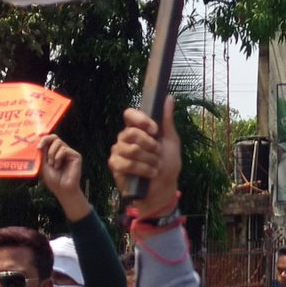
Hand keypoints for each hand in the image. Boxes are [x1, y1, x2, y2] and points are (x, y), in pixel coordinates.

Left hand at [37, 134, 89, 221]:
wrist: (62, 189)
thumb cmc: (54, 180)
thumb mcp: (44, 164)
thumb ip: (43, 152)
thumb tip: (40, 141)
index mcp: (55, 153)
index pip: (50, 140)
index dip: (44, 139)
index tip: (37, 145)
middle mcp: (63, 151)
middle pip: (55, 137)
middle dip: (46, 141)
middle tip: (39, 148)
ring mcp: (70, 153)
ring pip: (59, 143)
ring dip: (51, 154)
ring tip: (53, 165)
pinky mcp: (76, 156)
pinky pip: (64, 149)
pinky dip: (58, 157)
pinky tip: (58, 166)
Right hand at [108, 99, 180, 215]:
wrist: (164, 189)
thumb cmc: (168, 164)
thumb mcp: (171, 140)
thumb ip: (167, 120)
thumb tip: (168, 97)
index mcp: (137, 129)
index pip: (129, 114)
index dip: (140, 120)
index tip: (154, 130)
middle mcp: (125, 138)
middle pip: (131, 133)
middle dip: (150, 145)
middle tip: (158, 154)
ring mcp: (118, 151)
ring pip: (131, 150)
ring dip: (149, 160)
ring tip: (155, 166)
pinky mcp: (115, 165)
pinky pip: (127, 164)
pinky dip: (143, 169)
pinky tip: (149, 174)